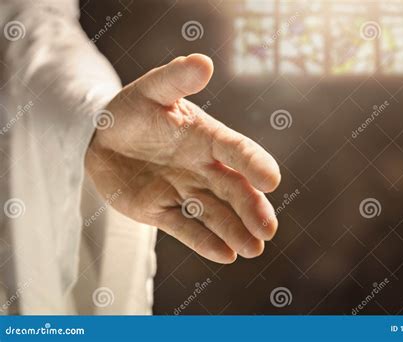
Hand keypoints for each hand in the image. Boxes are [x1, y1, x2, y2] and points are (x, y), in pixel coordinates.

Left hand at [85, 54, 280, 263]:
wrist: (102, 139)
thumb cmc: (133, 110)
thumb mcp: (152, 90)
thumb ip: (176, 78)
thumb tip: (203, 61)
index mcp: (206, 137)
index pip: (236, 150)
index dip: (254, 163)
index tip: (272, 181)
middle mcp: (203, 167)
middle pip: (233, 190)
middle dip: (251, 209)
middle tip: (268, 230)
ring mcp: (184, 191)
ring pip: (215, 214)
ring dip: (234, 231)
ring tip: (252, 249)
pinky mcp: (162, 211)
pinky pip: (185, 228)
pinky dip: (204, 242)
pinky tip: (224, 255)